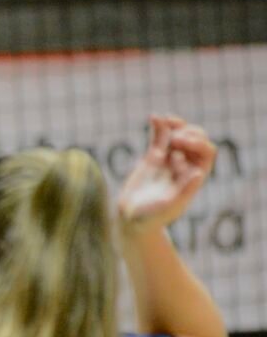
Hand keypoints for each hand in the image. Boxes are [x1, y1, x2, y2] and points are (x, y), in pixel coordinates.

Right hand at [117, 114, 216, 232]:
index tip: (179, 144)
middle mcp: (185, 165)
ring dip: (175, 125)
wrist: (130, 218)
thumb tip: (199, 173)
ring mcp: (169, 159)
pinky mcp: (153, 157)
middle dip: (188, 133)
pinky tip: (153, 117)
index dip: (197, 143)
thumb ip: (185, 191)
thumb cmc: (152, 217)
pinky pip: (159, 137)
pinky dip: (158, 126)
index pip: (206, 151)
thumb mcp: (169, 206)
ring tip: (164, 120)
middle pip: (197, 139)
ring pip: (179, 134)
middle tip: (173, 140)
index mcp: (194, 176)